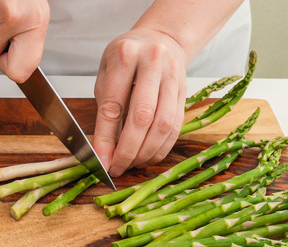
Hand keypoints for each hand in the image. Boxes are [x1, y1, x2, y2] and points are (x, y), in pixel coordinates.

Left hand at [92, 28, 187, 176]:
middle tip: (117, 167)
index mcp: (126, 55)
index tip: (101, 161)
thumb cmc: (126, 57)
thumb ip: (106, 108)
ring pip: (163, 124)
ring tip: (132, 164)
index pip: (113, 105)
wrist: (161, 38)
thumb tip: (105, 151)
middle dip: (129, 149)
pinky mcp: (185, 92)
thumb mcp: (106, 73)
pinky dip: (162, 147)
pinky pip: (176, 126)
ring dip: (147, 151)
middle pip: (142, 116)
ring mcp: (173, 77)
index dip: (106, 138)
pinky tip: (149, 156)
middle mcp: (153, 63)